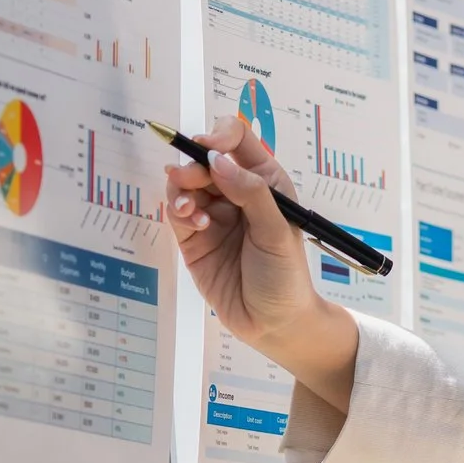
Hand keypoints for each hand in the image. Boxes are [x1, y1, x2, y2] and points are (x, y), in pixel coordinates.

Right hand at [168, 114, 358, 407]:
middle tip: (187, 180)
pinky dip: (179, 210)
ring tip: (190, 210)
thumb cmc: (286, 277)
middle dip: (193, 165)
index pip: (237, 142)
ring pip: (186, 184)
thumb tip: (218, 160)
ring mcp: (214, 215)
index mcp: (265, 182)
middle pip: (205, 160)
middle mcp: (237, 193)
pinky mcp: (193, 238)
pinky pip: (177, 211)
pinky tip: (194, 223)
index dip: (218, 137)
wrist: (274, 325)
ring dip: (182, 188)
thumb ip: (250, 192)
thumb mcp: (276, 232)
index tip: (205, 147)